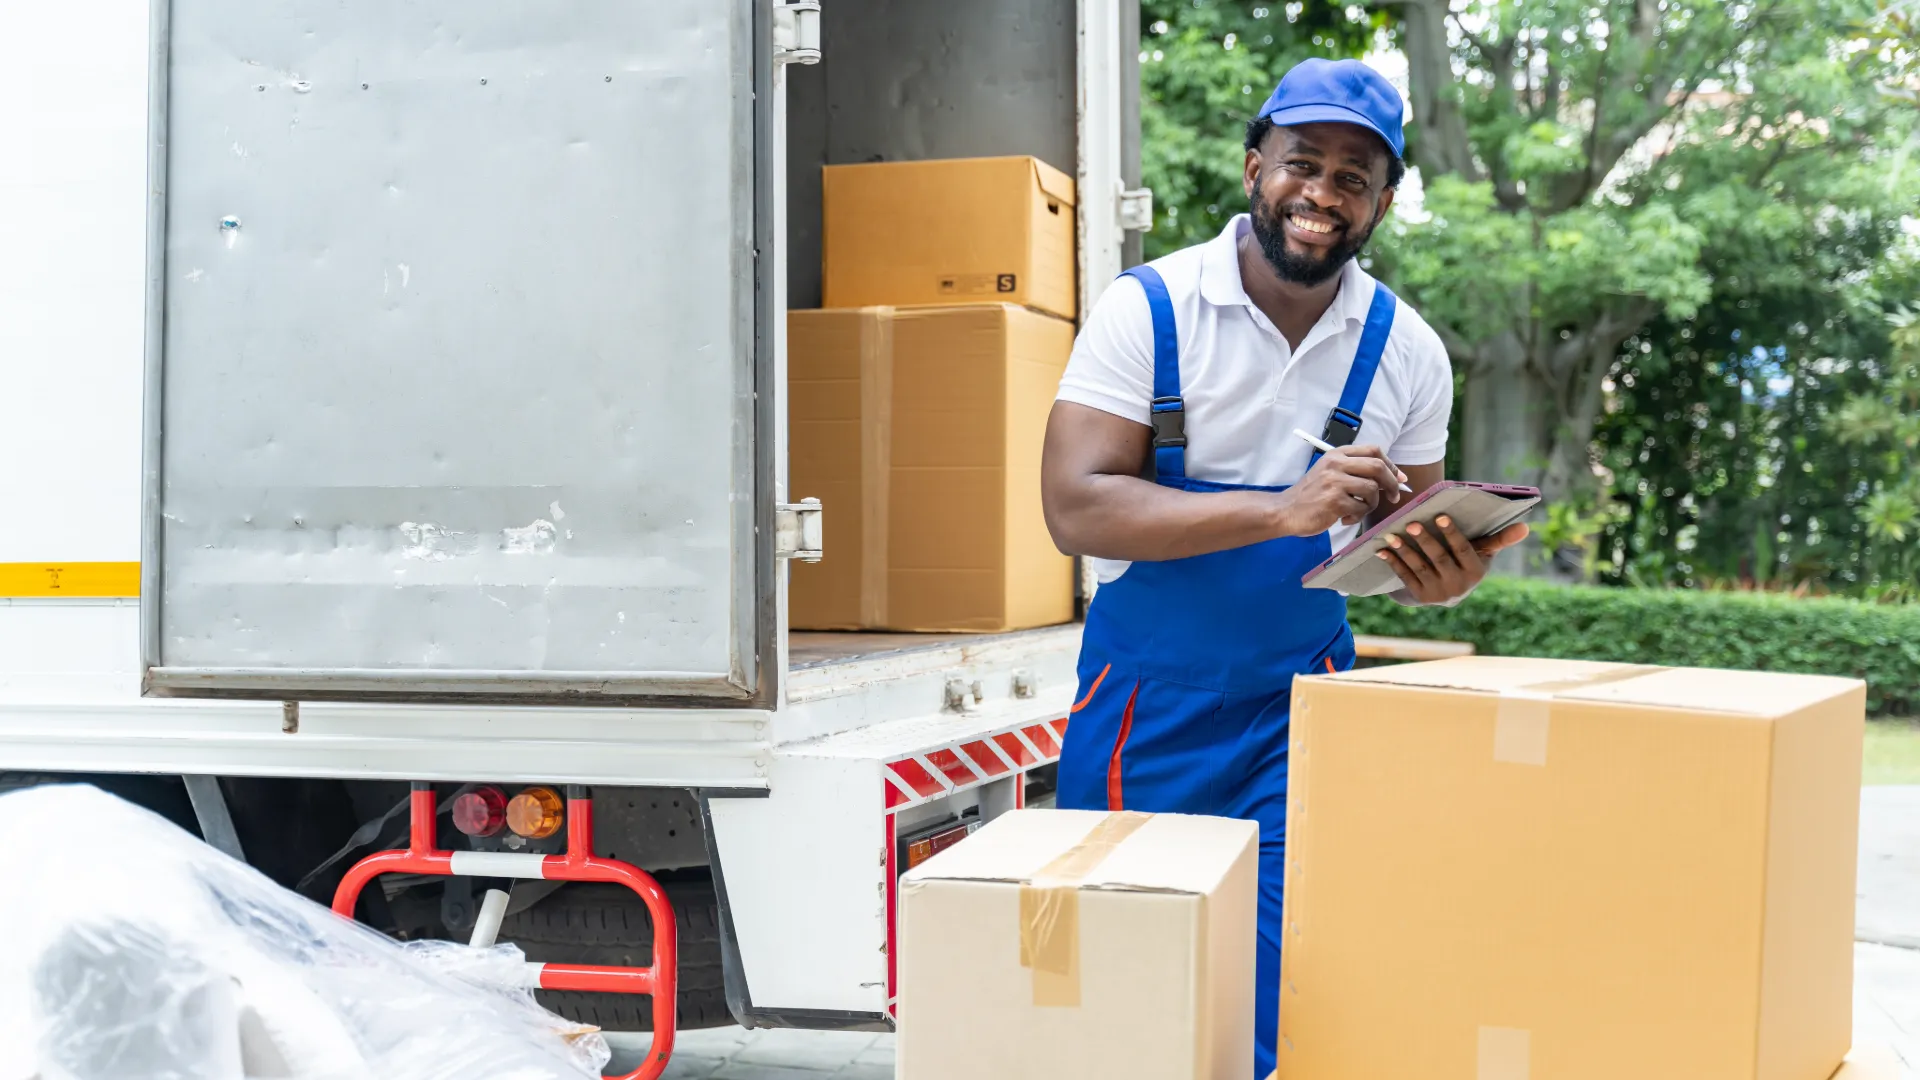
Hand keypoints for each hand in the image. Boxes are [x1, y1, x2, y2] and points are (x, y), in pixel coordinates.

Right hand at [1274, 445, 1408, 535]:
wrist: (1286, 510)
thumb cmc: (1311, 495)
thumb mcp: (1330, 473)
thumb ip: (1355, 471)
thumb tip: (1393, 477)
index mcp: (1337, 455)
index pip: (1373, 450)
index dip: (1391, 464)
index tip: (1399, 478)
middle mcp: (1336, 464)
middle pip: (1377, 467)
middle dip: (1392, 483)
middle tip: (1393, 497)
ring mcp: (1334, 482)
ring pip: (1372, 489)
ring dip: (1371, 504)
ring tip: (1358, 510)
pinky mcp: (1333, 501)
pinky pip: (1360, 508)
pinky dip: (1357, 517)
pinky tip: (1345, 519)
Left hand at [1378, 515, 1530, 603]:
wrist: (1450, 592)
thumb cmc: (1467, 562)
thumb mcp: (1484, 552)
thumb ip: (1501, 539)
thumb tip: (1526, 527)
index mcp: (1475, 572)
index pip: (1464, 550)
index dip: (1452, 534)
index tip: (1441, 516)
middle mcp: (1458, 585)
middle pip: (1439, 558)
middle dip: (1425, 541)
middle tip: (1412, 523)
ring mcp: (1438, 592)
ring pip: (1419, 568)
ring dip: (1404, 551)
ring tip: (1391, 535)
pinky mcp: (1421, 596)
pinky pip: (1405, 577)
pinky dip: (1393, 562)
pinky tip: (1382, 550)